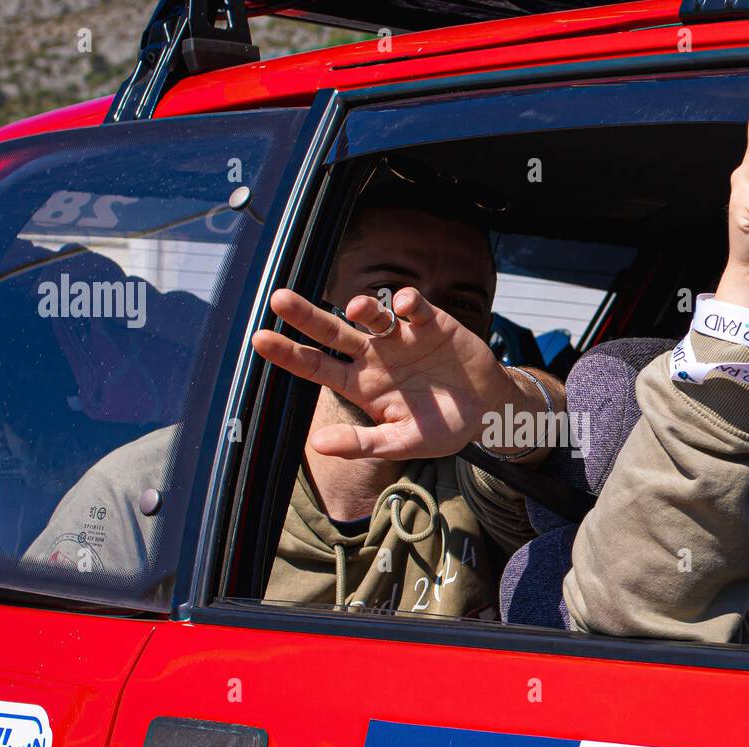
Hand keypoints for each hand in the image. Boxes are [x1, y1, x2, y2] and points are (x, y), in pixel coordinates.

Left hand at [252, 287, 520, 459]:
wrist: (488, 413)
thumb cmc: (442, 429)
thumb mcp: (402, 442)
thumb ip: (362, 444)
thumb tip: (317, 445)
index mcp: (361, 385)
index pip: (317, 366)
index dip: (289, 354)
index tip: (260, 339)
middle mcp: (375, 357)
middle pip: (332, 332)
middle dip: (306, 315)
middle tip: (278, 299)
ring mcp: (401, 338)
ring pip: (373, 315)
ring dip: (365, 307)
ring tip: (361, 307)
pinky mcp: (431, 324)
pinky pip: (415, 308)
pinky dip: (409, 303)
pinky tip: (407, 306)